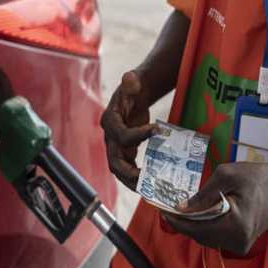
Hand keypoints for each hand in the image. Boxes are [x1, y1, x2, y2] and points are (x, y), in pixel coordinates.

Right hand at [100, 71, 156, 189]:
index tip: (157, 130)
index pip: (121, 135)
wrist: (133, 96)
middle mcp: (110, 137)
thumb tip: (129, 77)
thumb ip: (131, 82)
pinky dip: (137, 178)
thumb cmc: (133, 89)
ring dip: (133, 182)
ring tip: (149, 189)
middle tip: (146, 179)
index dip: (138, 135)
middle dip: (129, 173)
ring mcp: (116, 147)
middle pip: (114, 161)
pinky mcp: (125, 152)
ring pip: (120, 171)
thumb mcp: (133, 83)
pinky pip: (128, 169)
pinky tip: (151, 185)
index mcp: (110, 121)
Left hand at [163, 162, 267, 254]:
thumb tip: (181, 208)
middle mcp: (237, 241)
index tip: (161, 210)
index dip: (176, 220)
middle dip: (181, 222)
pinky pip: (214, 236)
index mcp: (235, 226)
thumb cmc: (257, 177)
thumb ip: (203, 194)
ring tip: (178, 210)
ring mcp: (239, 245)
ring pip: (204, 237)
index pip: (196, 228)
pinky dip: (203, 226)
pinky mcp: (240, 243)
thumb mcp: (226, 176)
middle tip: (166, 208)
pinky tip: (196, 213)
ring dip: (191, 225)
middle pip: (198, 235)